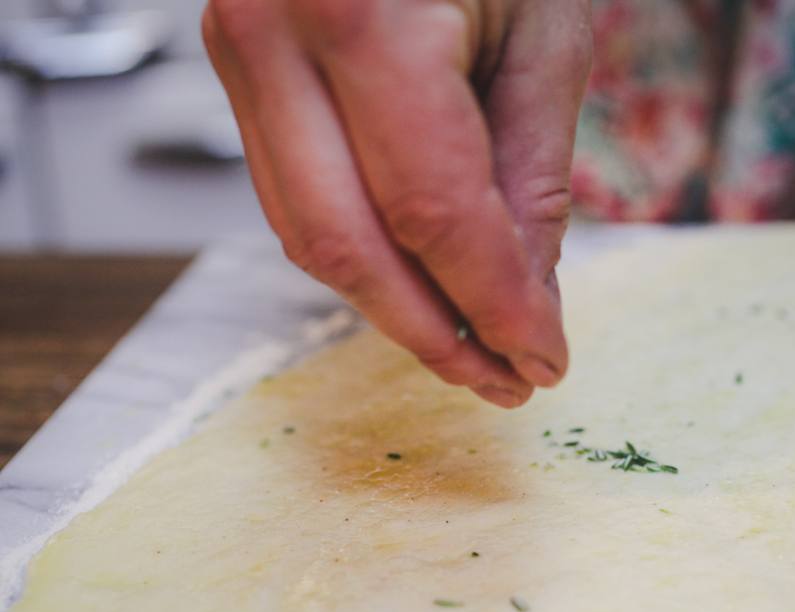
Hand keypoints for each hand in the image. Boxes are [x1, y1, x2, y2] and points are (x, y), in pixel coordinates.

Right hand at [202, 0, 591, 406]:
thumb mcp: (544, 34)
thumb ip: (532, 178)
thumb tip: (525, 301)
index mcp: (361, 13)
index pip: (433, 212)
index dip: (494, 305)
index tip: (544, 361)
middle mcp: (273, 33)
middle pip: (350, 245)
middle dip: (435, 333)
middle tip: (505, 381)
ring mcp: (238, 49)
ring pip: (310, 231)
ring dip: (396, 305)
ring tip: (474, 344)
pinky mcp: (240, 66)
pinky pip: (296, 192)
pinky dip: (363, 251)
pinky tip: (420, 280)